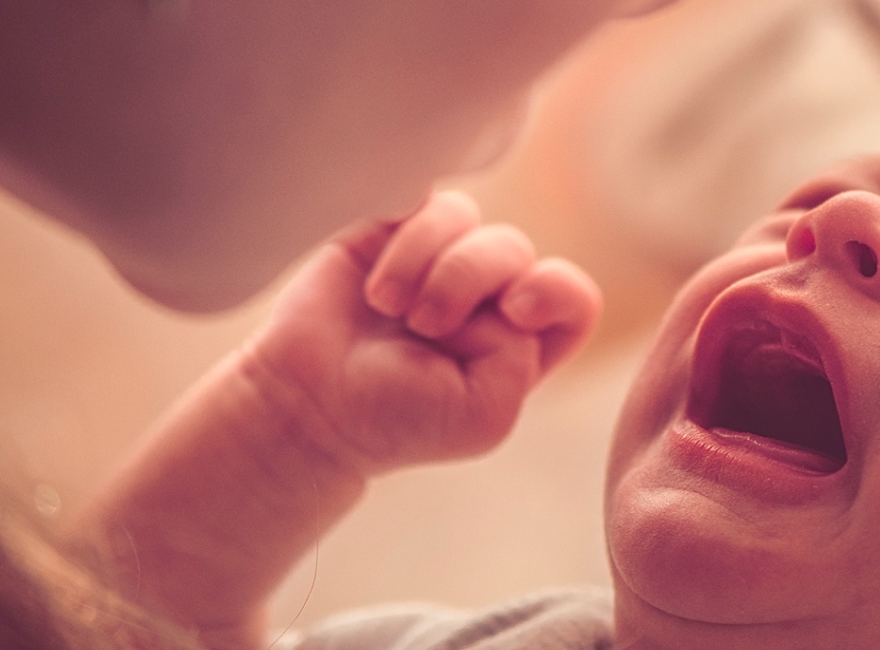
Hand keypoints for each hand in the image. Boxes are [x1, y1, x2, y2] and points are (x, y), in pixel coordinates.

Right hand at [236, 191, 601, 474]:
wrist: (308, 402)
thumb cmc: (396, 418)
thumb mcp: (484, 415)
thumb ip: (522, 358)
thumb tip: (506, 292)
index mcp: (520, 343)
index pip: (571, 296)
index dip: (554, 289)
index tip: (514, 310)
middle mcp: (487, 295)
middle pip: (515, 251)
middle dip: (468, 279)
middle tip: (424, 325)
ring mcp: (440, 257)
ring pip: (466, 219)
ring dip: (426, 262)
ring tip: (388, 306)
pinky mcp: (394, 228)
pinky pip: (422, 200)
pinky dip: (404, 237)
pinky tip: (375, 281)